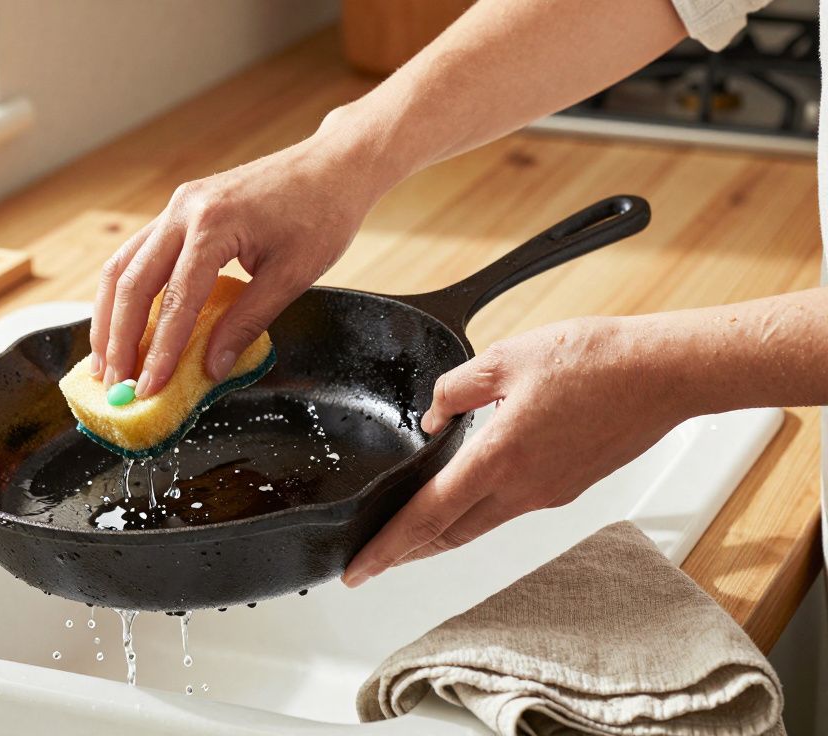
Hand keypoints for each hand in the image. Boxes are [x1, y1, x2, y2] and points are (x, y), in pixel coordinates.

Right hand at [89, 119, 382, 395]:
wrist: (332, 166)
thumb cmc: (322, 216)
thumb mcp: (292, 276)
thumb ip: (247, 322)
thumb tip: (212, 368)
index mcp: (214, 225)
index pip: (176, 299)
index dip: (159, 350)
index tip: (147, 389)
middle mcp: (184, 210)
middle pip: (132, 282)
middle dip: (119, 338)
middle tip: (114, 385)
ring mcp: (177, 205)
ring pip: (123, 265)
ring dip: (109, 316)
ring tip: (105, 361)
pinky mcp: (180, 209)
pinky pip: (137, 252)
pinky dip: (124, 291)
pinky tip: (120, 321)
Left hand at [343, 316, 686, 586]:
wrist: (665, 373)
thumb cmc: (596, 360)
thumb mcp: (507, 357)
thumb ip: (456, 388)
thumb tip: (434, 415)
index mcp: (500, 457)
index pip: (428, 516)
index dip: (388, 548)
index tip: (358, 570)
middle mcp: (524, 488)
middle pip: (450, 534)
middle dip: (407, 551)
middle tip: (374, 559)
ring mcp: (549, 493)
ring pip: (480, 524)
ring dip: (442, 532)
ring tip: (411, 533)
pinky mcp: (568, 486)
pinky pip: (511, 507)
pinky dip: (479, 508)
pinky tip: (471, 489)